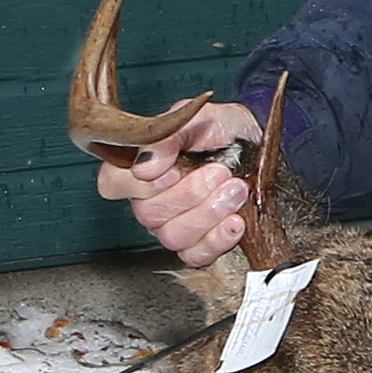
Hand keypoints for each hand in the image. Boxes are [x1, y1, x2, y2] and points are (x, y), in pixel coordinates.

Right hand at [94, 99, 264, 269]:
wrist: (259, 146)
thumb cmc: (225, 129)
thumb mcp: (200, 117)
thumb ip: (169, 136)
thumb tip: (143, 165)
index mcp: (141, 166)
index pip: (112, 184)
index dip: (138, 183)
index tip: (173, 170)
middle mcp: (151, 199)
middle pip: (148, 214)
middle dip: (191, 193)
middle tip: (220, 173)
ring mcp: (173, 224)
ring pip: (172, 236)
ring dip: (209, 213)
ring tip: (236, 190)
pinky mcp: (199, 243)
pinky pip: (195, 255)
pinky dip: (218, 239)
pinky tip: (236, 220)